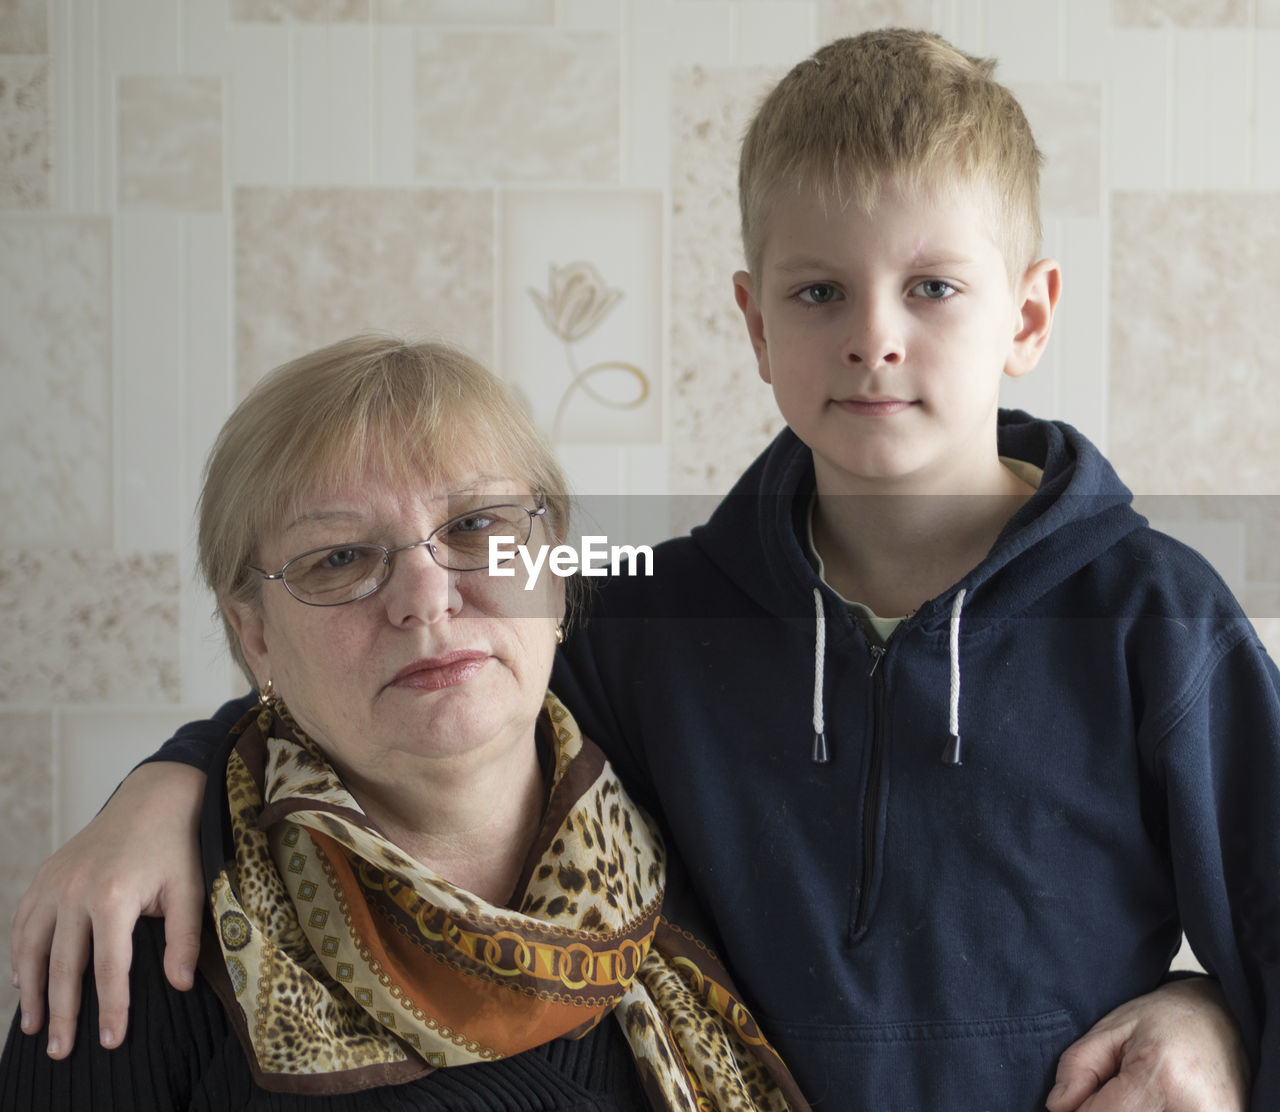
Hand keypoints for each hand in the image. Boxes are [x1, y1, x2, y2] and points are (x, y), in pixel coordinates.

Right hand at [9, 762, 206, 1058]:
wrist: (151, 798)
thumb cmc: (174, 846)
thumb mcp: (190, 889)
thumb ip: (184, 938)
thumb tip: (180, 985)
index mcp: (114, 897)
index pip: (109, 968)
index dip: (110, 1008)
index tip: (111, 1041)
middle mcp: (75, 891)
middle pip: (64, 967)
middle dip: (63, 1014)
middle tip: (60, 1052)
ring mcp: (54, 882)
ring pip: (34, 948)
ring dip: (32, 991)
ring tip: (35, 1027)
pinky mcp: (44, 874)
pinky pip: (23, 922)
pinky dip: (20, 954)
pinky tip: (24, 980)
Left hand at [1045, 977, 1249, 1110]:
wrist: (1227, 1018)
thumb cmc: (1166, 1020)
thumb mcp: (1112, 1028)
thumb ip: (1078, 1066)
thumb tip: (1057, 1107)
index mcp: (1159, 1078)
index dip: (1080, 1110)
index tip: (1083, 1097)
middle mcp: (1193, 1111)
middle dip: (1108, 1111)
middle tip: (1122, 1086)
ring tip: (1143, 1094)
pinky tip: (1156, 1102)